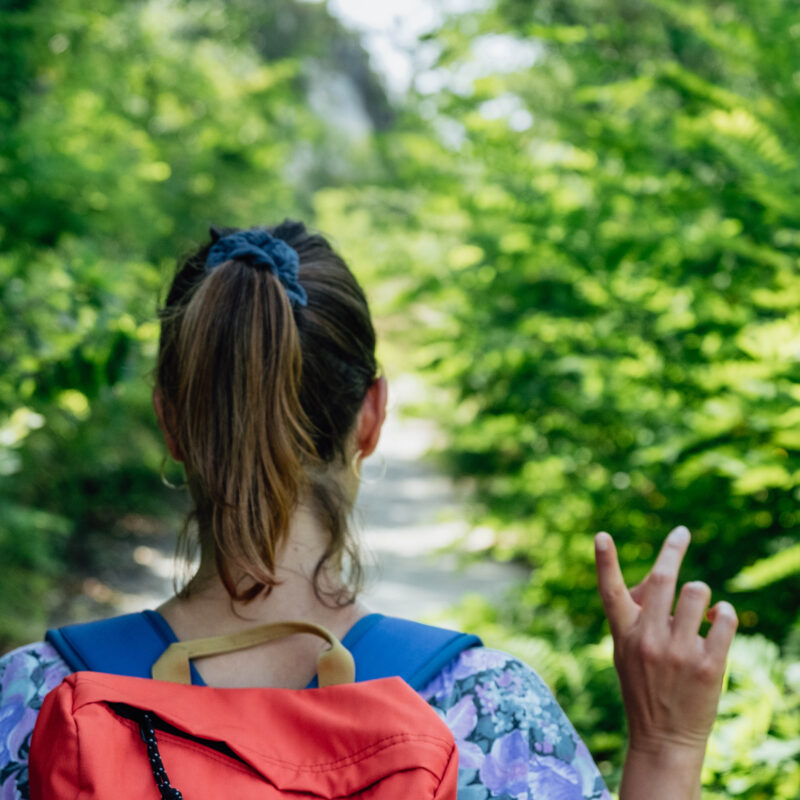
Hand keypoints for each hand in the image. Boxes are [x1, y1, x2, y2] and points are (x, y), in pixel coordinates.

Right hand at [594, 526, 736, 760]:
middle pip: (662, 579)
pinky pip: (724, 618)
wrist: (664, 739)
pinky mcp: (709, 665)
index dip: (604, 561)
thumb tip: (665, 579)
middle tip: (681, 532)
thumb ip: (638, 616)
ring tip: (700, 608)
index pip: (610, 590)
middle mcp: (648, 639)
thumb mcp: (626, 651)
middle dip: (673, 549)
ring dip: (701, 593)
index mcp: (624, 633)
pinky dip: (725, 612)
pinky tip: (718, 618)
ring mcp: (679, 652)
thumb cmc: (644, 687)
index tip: (601, 535)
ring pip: (697, 591)